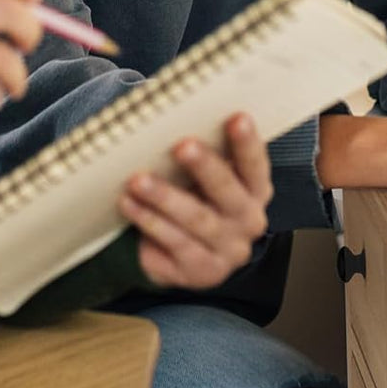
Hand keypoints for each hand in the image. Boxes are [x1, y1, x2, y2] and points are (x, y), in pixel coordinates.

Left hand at [118, 113, 273, 289]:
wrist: (196, 254)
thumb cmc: (202, 200)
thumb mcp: (212, 177)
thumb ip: (208, 154)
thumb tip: (180, 116)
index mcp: (257, 190)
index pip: (256, 164)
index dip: (247, 142)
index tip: (237, 118)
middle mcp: (248, 220)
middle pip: (227, 191)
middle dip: (204, 166)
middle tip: (182, 145)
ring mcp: (227, 249)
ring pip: (196, 220)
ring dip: (165, 197)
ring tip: (138, 179)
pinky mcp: (201, 271)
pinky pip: (174, 243)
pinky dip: (149, 221)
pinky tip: (130, 204)